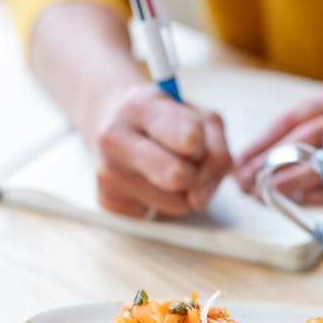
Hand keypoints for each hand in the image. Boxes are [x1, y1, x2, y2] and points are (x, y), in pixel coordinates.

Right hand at [93, 83, 231, 217]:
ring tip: (165, 168)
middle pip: (178, 176)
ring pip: (174, 204)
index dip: (202, 147)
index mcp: (141, 105)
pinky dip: (162, 205)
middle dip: (193, 174)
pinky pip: (158, 217)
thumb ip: (216, 152)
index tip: (196, 143)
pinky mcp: (106, 200)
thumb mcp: (201, 119)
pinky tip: (148, 182)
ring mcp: (106, 171)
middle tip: (184, 160)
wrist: (114, 123)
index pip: (189, 137)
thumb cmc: (167, 121)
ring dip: (181, 193)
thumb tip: (199, 200)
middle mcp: (115, 137)